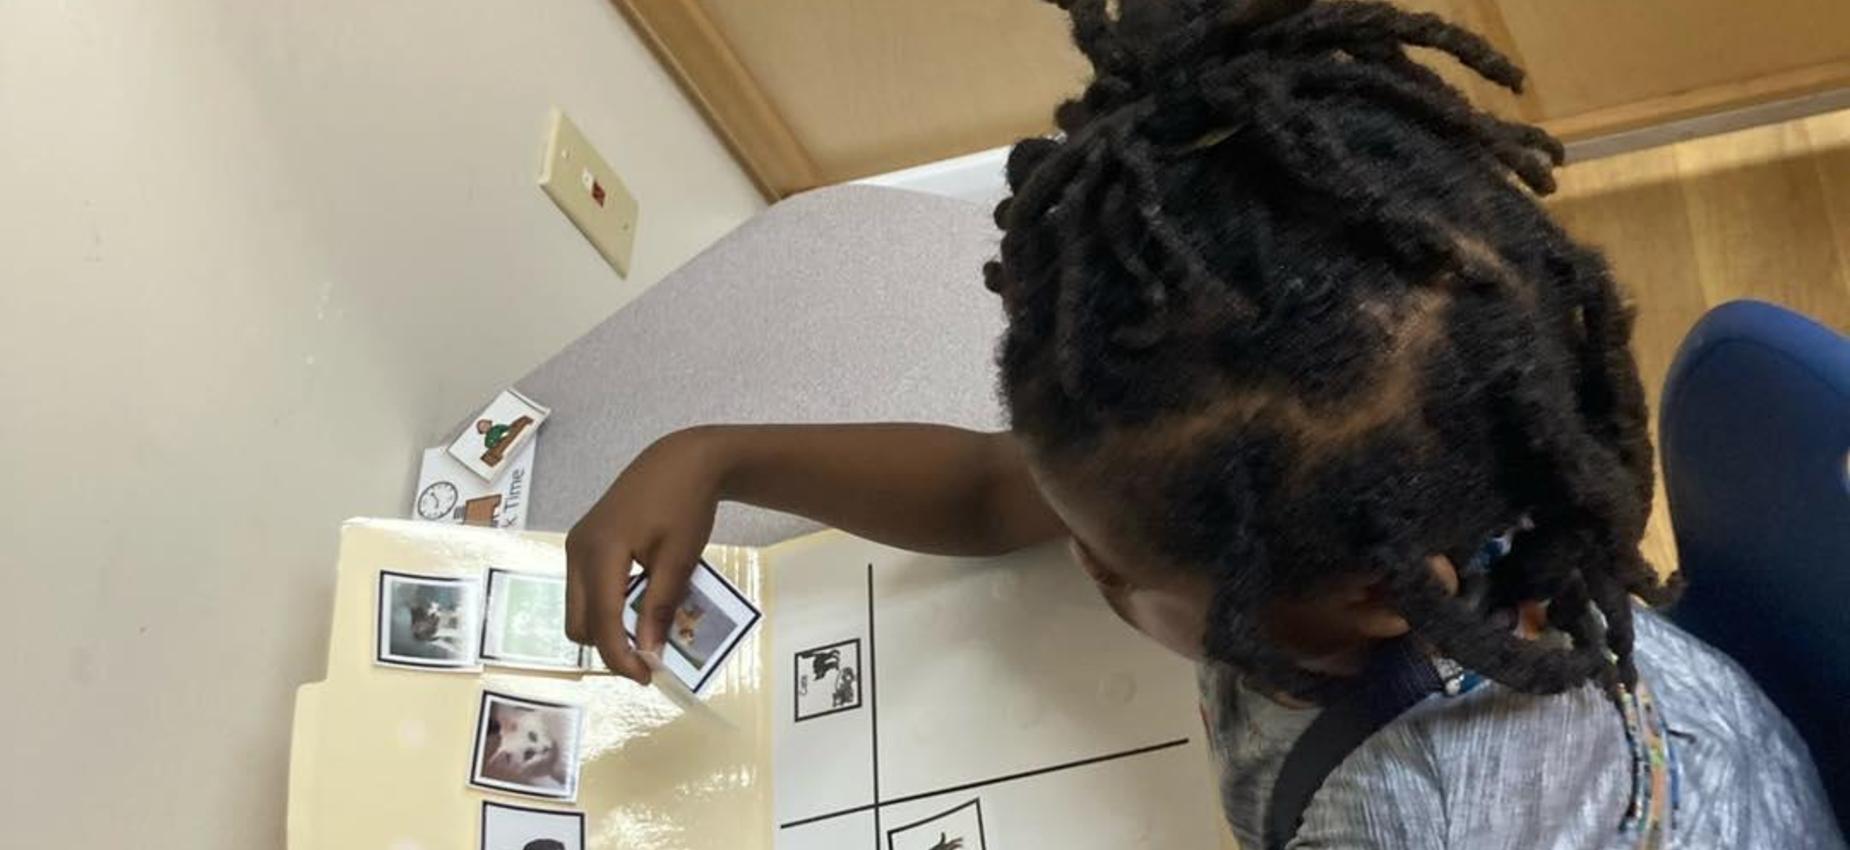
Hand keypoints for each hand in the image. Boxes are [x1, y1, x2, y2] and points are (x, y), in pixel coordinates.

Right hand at [565, 429, 722, 683]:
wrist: (680, 460)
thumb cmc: (685, 505)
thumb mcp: (679, 559)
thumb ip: (659, 607)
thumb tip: (648, 653)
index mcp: (601, 551)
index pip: (601, 620)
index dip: (620, 656)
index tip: (646, 677)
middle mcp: (577, 549)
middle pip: (578, 622)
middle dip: (607, 647)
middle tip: (647, 657)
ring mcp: (575, 544)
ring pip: (577, 608)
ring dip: (604, 627)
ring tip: (643, 632)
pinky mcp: (582, 542)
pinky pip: (582, 589)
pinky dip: (603, 606)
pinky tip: (634, 605)